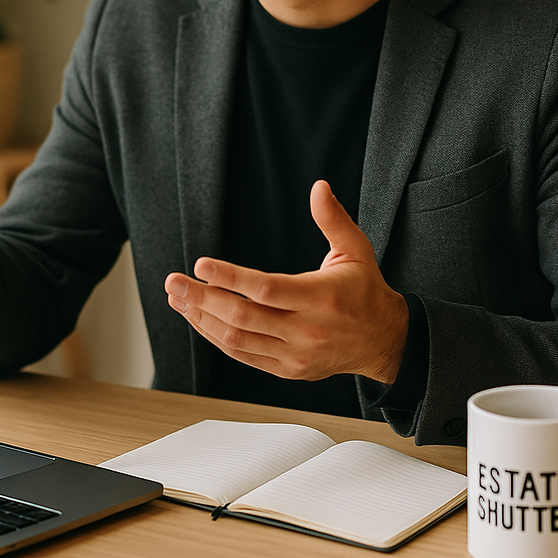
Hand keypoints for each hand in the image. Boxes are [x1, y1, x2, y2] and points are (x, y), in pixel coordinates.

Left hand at [164, 180, 409, 383]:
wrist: (383, 342)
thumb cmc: (365, 291)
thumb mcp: (356, 250)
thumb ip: (333, 219)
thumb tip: (318, 187)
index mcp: (322, 298)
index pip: (267, 289)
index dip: (230, 277)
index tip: (201, 264)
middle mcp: (308, 330)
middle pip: (244, 317)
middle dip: (203, 299)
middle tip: (174, 282)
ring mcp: (296, 355)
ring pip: (238, 340)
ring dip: (202, 319)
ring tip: (178, 298)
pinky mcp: (288, 370)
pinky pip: (244, 356)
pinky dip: (217, 338)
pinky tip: (199, 319)